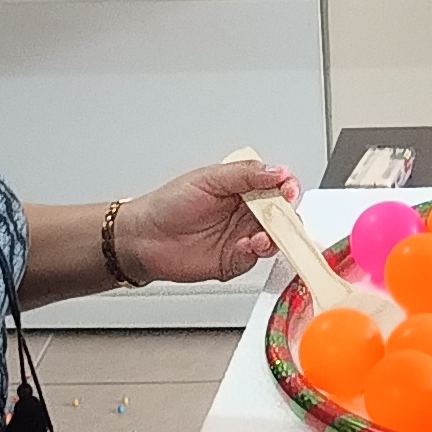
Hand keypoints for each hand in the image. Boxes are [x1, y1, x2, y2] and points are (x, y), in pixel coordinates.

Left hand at [119, 161, 292, 286]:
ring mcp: (242, 237)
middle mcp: (246, 213)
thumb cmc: (168, 205)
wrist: (143, 238)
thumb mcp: (208, 179)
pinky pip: (255, 259)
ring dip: (274, 238)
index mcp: (242, 188)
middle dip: (287, 217)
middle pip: (282, 215)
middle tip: (282, 217)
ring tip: (262, 237)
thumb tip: (277, 171)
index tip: (288, 190)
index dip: (287, 188)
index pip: (277, 186)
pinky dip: (254, 254)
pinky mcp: (235, 261)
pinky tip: (244, 247)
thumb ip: (245, 174)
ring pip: (274, 239)